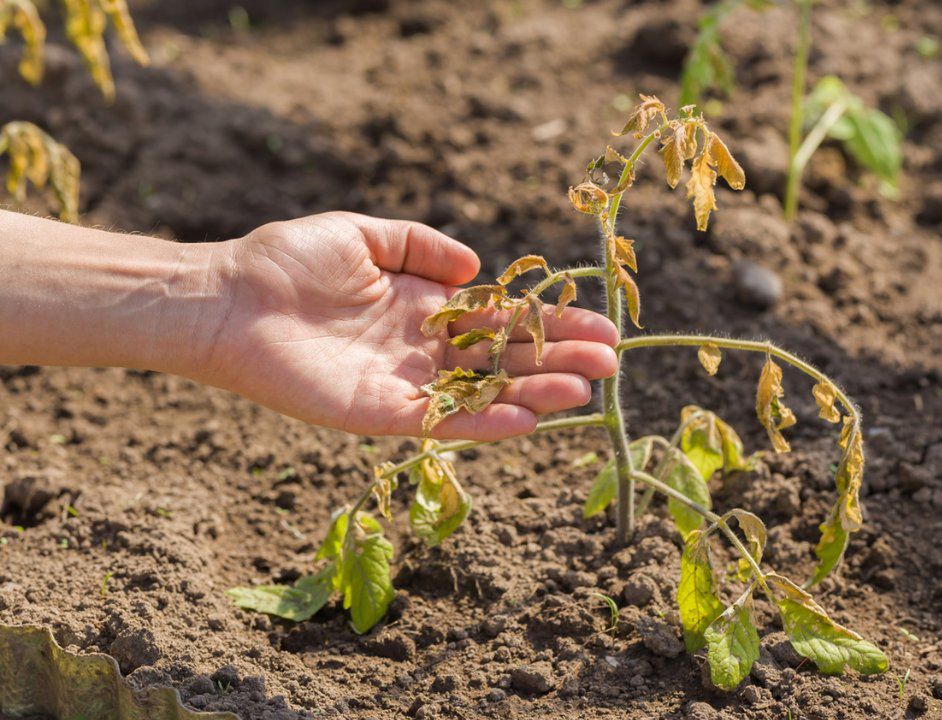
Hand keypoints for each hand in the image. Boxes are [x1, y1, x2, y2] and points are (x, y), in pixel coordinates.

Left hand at [202, 212, 616, 438]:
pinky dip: (484, 422)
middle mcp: (422, 350)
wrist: (225, 298)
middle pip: (504, 359)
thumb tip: (477, 268)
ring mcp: (405, 384)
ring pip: (484, 394)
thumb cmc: (284, 260)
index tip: (597, 324)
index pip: (501, 321)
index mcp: (424, 308)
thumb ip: (420, 245)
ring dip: (535, 393)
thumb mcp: (363, 234)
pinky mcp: (379, 413)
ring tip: (586, 390)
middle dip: (558, 360)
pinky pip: (442, 422)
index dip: (549, 323)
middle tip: (611, 363)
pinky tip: (527, 416)